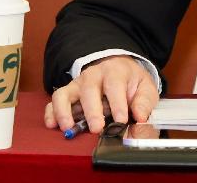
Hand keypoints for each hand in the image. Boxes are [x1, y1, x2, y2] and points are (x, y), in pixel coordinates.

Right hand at [44, 55, 158, 133]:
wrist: (118, 68)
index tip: (121, 120)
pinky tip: (52, 124)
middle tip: (97, 128)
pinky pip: (54, 100)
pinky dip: (51, 112)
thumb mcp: (144, 87)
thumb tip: (140, 117)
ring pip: (65, 93)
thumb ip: (144, 102)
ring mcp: (78, 84)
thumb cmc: (130, 81)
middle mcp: (94, 75)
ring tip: (68, 127)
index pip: (115, 85)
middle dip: (92, 110)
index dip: (117, 103)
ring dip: (64, 111)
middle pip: (89, 90)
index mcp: (115, 71)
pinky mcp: (67, 93)